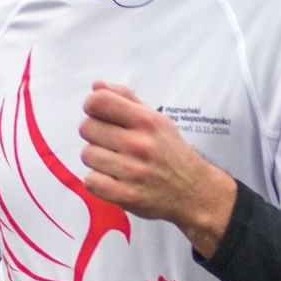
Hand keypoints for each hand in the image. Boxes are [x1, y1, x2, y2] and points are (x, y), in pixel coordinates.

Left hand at [79, 83, 236, 258]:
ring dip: (97, 159)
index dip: (92, 105)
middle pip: (87, 128)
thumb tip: (97, 85)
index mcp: (146, 121)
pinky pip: (91, 181)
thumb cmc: (170, 152)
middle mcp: (139, 144)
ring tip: (115, 162)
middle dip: (94, 134)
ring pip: (87, 155)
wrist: (193, 191)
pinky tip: (112, 179)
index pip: (99, 101)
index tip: (98, 114)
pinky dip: (97, 181)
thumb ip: (126, 99)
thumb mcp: (156, 119)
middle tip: (110, 142)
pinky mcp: (126, 195)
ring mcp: (132, 171)